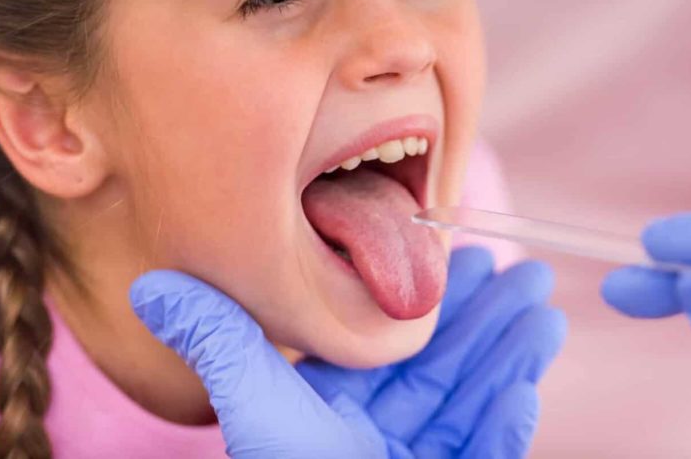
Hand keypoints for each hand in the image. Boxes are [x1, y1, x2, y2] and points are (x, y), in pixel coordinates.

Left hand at [130, 247, 565, 457]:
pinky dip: (509, 427)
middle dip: (489, 321)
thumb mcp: (258, 410)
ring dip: (512, 360)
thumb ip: (220, 343)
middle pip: (446, 369)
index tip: (465, 252)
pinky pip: (485, 458)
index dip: (434, 301)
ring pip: (475, 405)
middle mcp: (377, 441)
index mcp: (335, 415)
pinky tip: (525, 390)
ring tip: (544, 312)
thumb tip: (147, 285)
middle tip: (529, 273)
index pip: (392, 348)